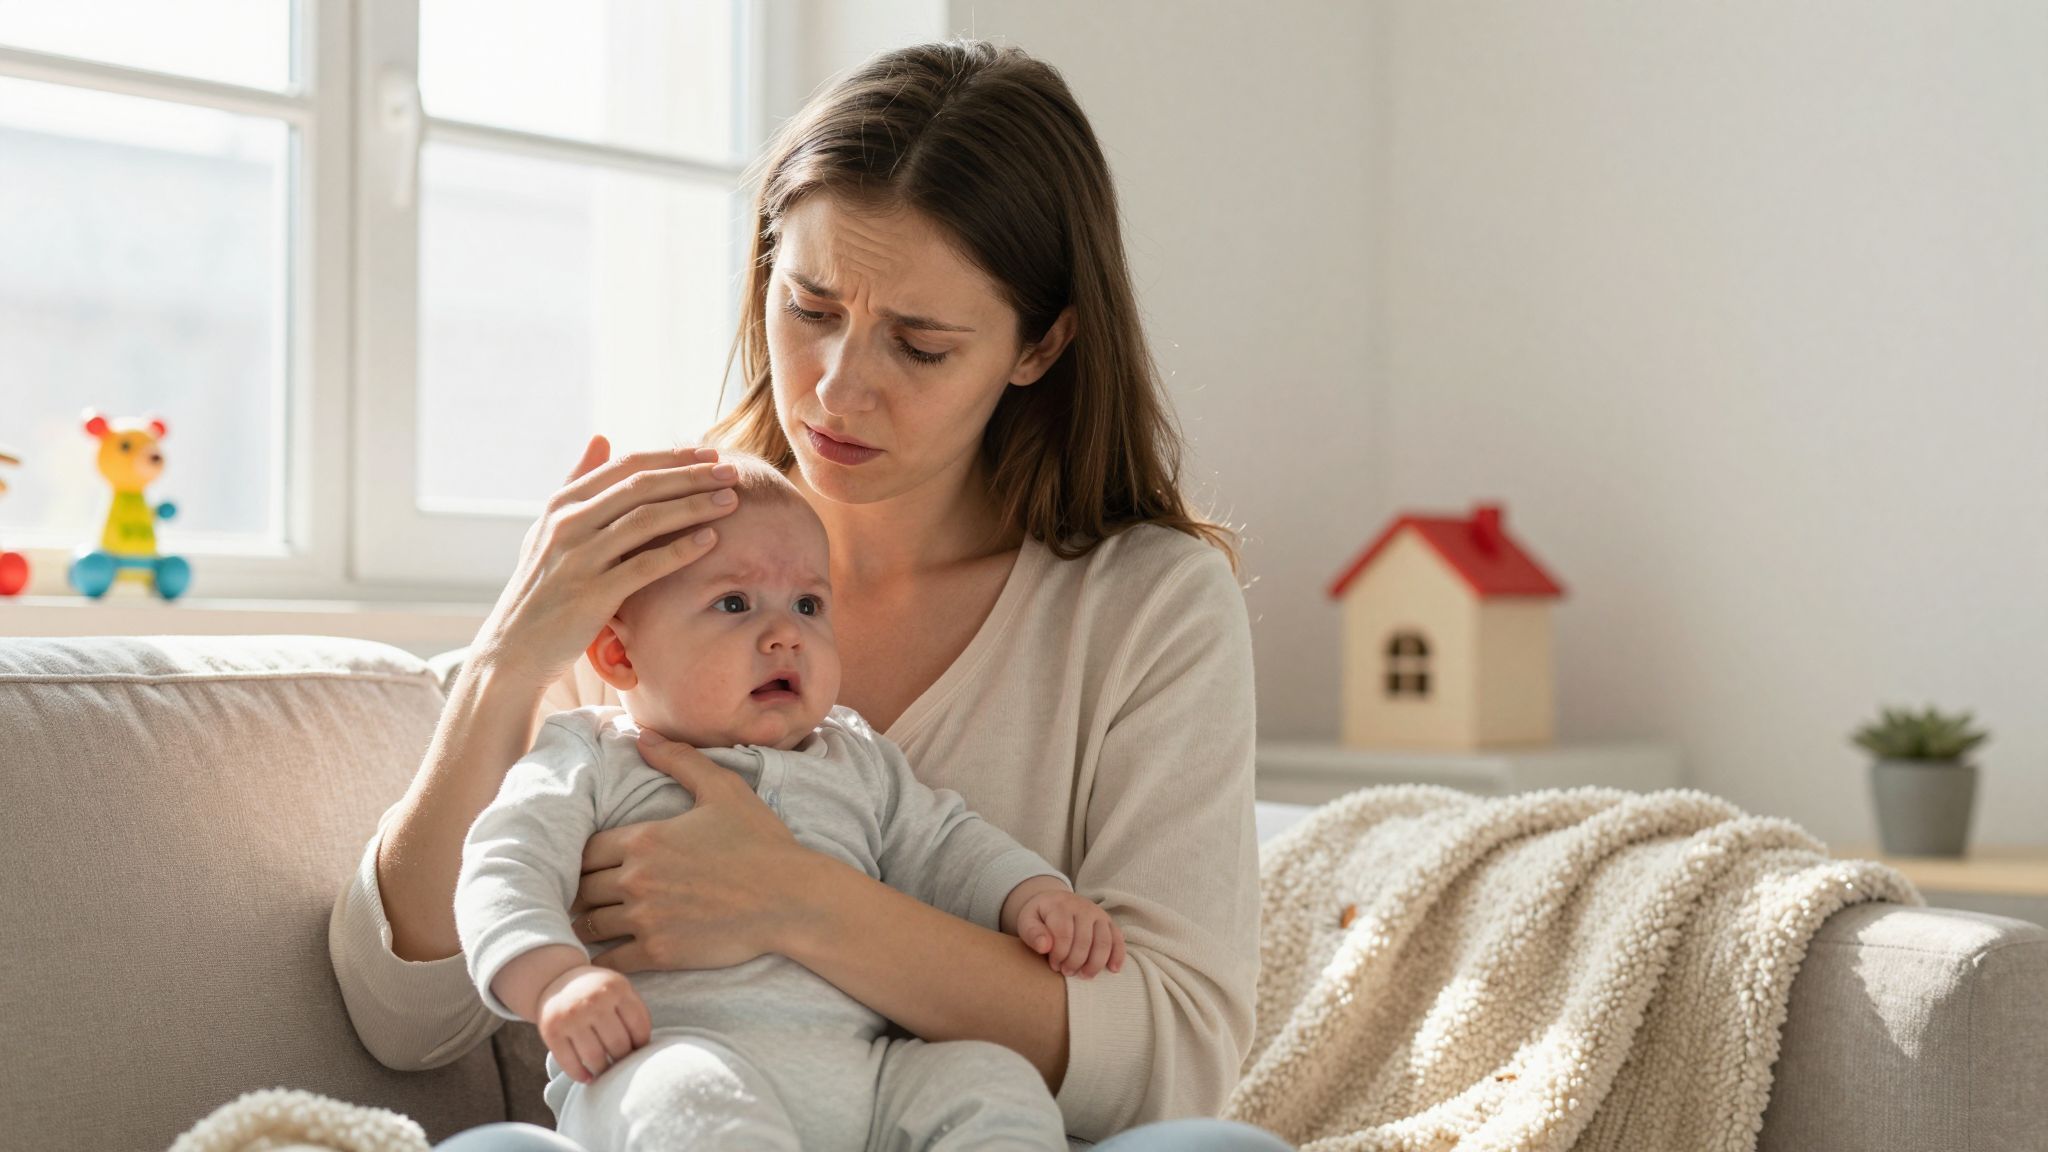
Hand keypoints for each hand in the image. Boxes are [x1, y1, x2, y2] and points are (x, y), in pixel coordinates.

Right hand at [475, 434, 741, 688]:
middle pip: (641, 487)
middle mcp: (568, 524)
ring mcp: (578, 558)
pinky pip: (644, 565)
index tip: (710, 453)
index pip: (626, 466)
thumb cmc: (543, 586)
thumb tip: (602, 436)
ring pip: (646, 520)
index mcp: (562, 503)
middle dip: (691, 475)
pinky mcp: (591, 594)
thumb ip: (578, 483)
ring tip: (730, 499)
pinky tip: (711, 540)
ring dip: (694, 506)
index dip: (672, 457)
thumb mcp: (550, 528)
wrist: (515, 648)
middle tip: (732, 471)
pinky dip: (680, 550)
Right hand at [535, 964, 652, 1084]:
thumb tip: (643, 1051)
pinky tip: (587, 1077)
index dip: (641, 1045)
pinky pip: (569, 1063)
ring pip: (595, 1057)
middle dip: (623, 1060)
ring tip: (606, 1072)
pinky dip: (580, 1075)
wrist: (556, 980)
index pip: (639, 1026)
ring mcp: (571, 1016)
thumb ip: (633, 1013)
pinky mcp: (551, 1031)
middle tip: (621, 1064)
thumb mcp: (619, 990)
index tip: (637, 1051)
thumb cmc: (597, 992)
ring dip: (603, 1070)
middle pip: (618, 1045)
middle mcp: (593, 1001)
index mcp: (616, 989)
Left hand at [568, 729, 818, 972]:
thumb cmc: (760, 842)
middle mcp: (636, 879)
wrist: (791, 899)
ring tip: (595, 924)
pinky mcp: (659, 953)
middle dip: (582, 891)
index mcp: (644, 839)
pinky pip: (611, 961)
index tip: (593, 865)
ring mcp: (646, 918)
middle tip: (589, 896)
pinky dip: (604, 960)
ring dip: (589, 924)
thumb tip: (642, 736)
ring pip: (590, 924)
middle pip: (581, 888)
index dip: (584, 858)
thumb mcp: (723, 790)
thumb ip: (679, 761)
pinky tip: (610, 955)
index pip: (585, 850)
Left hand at [1017, 890, 1124, 977]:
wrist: (1053, 902)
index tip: (1053, 965)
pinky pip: (1118, 938)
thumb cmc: (1039, 917)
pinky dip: (1118, 955)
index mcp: (1060, 905)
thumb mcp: (1027, 922)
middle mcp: (1083, 906)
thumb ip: (1032, 933)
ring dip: (1095, 963)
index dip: (1059, 954)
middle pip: (1084, 940)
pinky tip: (1113, 970)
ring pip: (1103, 941)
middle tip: (1066, 972)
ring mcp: (1098, 913)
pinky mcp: (1109, 922)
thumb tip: (1044, 947)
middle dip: (1075, 961)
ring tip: (1084, 975)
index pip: (1064, 934)